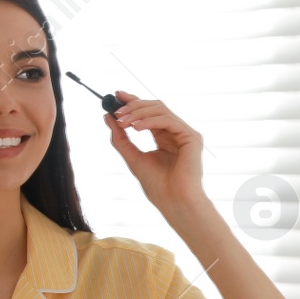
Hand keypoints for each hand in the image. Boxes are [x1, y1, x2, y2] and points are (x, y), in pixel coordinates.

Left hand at [105, 90, 206, 214]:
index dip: (133, 102)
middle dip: (133, 106)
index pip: (148, 113)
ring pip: (161, 110)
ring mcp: (185, 134)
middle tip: (116, 112)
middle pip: (155, 107)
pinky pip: (168, 120)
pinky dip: (150, 121)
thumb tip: (108, 117)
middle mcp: (176, 133)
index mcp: (164, 138)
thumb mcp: (133, 157)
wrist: (174, 202)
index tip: (116, 96)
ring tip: (123, 122)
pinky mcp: (192, 137)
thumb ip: (121, 138)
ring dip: (138, 112)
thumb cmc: (158, 186)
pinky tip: (136, 128)